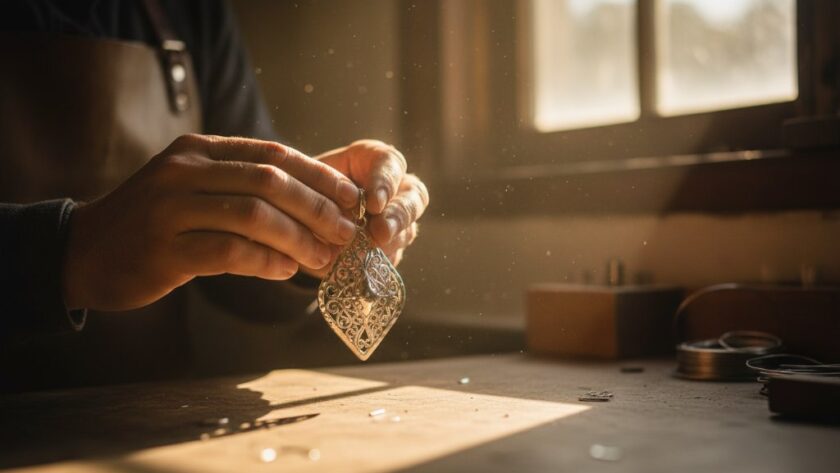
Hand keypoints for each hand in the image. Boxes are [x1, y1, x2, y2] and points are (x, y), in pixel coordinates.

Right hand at [62, 134, 359, 310]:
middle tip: (345, 233)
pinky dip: (266, 262)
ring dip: (299, 240)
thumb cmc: (154, 221)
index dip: (319, 176)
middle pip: (270, 182)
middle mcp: (184, 170)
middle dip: (317, 208)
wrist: (85, 251)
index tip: (351, 199)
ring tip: (324, 259)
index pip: (273, 153)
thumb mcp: (194, 186)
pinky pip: (230, 252)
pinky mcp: (164, 250)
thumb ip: (242, 185)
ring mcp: (170, 208)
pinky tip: (285, 271)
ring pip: (254, 216)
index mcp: (198, 149)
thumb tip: (314, 203)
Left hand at [311, 139, 428, 272]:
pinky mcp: (389, 249)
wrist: (298, 214)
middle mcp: (394, 189)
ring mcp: (396, 221)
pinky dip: (375, 263)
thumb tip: (339, 212)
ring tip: (366, 254)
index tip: (374, 203)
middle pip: (414, 197)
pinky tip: (359, 266)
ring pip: (406, 231)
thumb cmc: (304, 186)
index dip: (386, 183)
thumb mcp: (306, 179)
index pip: (391, 164)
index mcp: (375, 161)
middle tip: (381, 232)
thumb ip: (321, 189)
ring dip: (388, 244)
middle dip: (398, 216)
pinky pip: (391, 258)